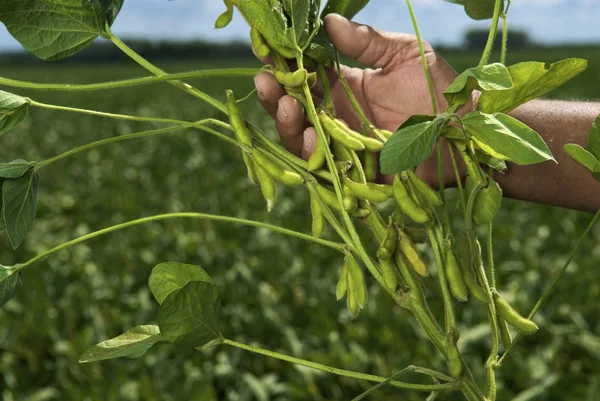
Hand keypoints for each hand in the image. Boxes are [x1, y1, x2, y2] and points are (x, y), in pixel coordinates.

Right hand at [254, 14, 467, 184]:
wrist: (467, 132)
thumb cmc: (440, 89)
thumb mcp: (405, 54)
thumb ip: (368, 42)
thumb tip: (327, 22)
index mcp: (346, 86)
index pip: (304, 75)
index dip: (284, 64)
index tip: (266, 50)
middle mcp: (339, 116)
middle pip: (295, 108)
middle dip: (275, 95)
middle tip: (265, 80)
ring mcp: (345, 145)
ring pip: (302, 138)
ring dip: (287, 123)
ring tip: (285, 105)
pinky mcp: (355, 172)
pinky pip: (326, 167)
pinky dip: (312, 154)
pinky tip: (307, 137)